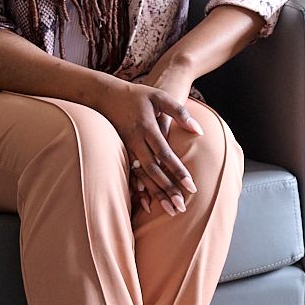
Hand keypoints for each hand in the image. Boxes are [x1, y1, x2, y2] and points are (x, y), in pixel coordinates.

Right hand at [94, 77, 202, 215]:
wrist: (106, 95)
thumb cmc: (139, 95)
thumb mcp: (160, 97)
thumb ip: (180, 112)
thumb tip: (198, 130)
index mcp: (147, 128)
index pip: (165, 154)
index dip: (178, 171)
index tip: (191, 186)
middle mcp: (135, 141)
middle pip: (153, 170)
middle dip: (168, 189)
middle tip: (182, 207)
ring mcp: (126, 148)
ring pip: (142, 176)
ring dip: (155, 194)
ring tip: (170, 210)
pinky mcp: (121, 153)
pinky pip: (131, 175)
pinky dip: (138, 190)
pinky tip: (147, 204)